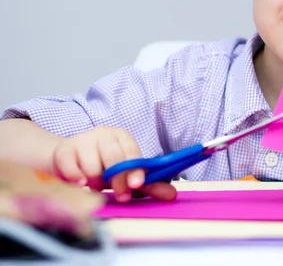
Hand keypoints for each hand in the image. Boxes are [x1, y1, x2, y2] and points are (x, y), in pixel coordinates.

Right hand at [51, 126, 175, 202]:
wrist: (68, 162)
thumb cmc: (102, 168)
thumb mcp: (126, 176)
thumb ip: (148, 185)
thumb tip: (172, 194)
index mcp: (123, 137)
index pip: (132, 152)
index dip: (135, 169)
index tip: (136, 185)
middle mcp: (104, 134)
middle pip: (113, 157)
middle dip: (117, 180)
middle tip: (120, 195)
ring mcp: (83, 139)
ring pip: (91, 164)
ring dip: (94, 181)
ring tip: (95, 186)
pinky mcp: (64, 148)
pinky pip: (69, 164)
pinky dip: (75, 177)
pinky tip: (79, 184)